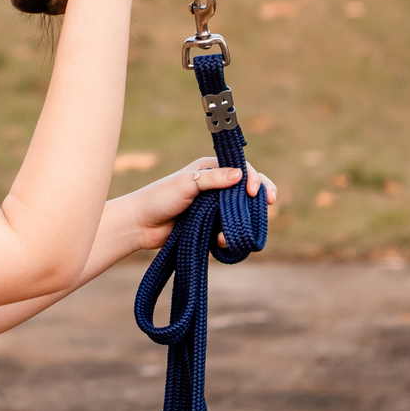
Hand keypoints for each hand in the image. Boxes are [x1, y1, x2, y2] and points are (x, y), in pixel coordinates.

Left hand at [125, 156, 276, 250]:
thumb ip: (212, 179)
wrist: (139, 225)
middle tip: (270, 203)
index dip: (254, 178)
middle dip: (258, 196)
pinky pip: (228, 230)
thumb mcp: (186, 183)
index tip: (255, 191)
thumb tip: (240, 175)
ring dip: (242, 221)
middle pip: (246, 190)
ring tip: (230, 231)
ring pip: (240, 212)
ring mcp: (213, 207)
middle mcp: (214, 186)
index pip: (241, 169)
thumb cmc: (159, 198)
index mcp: (209, 169)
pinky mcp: (209, 226)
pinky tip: (220, 241)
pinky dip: (229, 235)